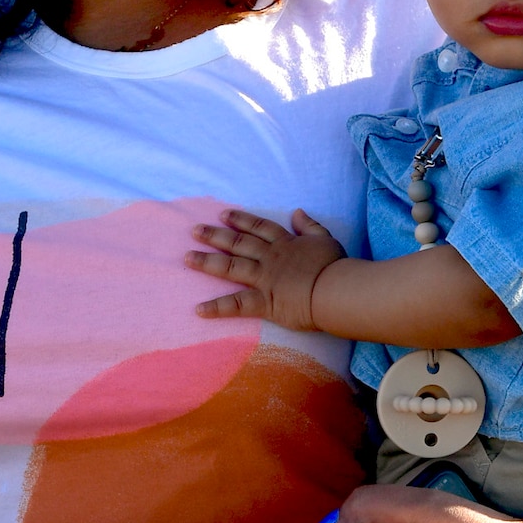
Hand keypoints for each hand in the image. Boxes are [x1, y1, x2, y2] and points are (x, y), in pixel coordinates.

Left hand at [186, 208, 345, 328]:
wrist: (335, 289)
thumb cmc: (334, 266)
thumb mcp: (325, 238)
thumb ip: (310, 225)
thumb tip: (298, 211)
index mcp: (285, 244)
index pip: (258, 228)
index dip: (240, 220)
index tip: (223, 214)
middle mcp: (269, 258)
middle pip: (237, 244)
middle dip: (214, 235)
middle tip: (194, 230)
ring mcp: (264, 279)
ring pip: (230, 267)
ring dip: (207, 262)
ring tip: (187, 258)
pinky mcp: (264, 302)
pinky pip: (236, 305)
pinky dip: (217, 308)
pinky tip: (198, 310)